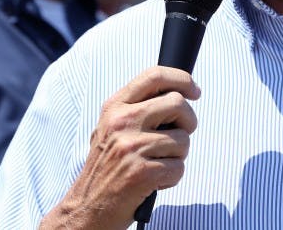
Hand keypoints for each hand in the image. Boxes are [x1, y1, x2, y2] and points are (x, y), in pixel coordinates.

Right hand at [40, 66, 199, 229]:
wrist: (88, 207)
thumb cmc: (105, 168)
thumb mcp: (110, 128)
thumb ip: (137, 108)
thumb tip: (177, 94)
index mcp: (114, 107)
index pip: (154, 76)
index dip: (181, 79)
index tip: (194, 90)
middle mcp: (122, 122)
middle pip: (177, 103)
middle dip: (188, 121)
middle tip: (180, 134)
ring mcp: (132, 147)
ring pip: (183, 139)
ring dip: (178, 155)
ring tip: (157, 163)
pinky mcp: (142, 172)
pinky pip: (179, 168)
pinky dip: (172, 177)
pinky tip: (154, 181)